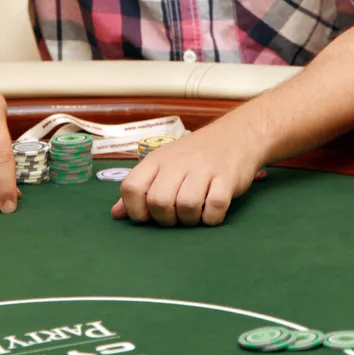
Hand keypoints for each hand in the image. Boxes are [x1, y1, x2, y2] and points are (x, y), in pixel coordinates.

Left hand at [111, 121, 262, 225]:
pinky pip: (214, 209)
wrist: (237, 134)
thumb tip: (116, 214)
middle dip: (165, 219)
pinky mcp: (227, 178)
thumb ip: (141, 188)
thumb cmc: (195, 154)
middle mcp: (177, 162)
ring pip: (186, 207)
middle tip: (176, 216)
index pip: (131, 187)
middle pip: (159, 201)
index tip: (148, 215)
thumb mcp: (164, 164)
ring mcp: (203, 169)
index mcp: (157, 159)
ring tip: (195, 212)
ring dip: (190, 219)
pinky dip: (212, 218)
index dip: (135, 210)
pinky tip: (212, 211)